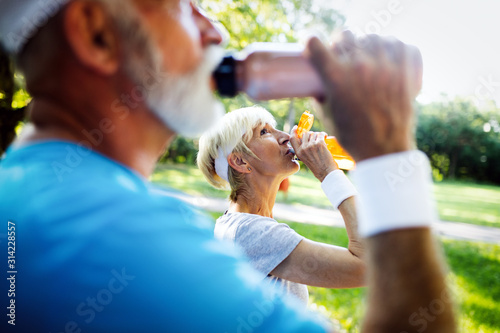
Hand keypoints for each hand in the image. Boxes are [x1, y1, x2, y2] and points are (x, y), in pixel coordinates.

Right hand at [290, 126, 337, 181]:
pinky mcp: (320, 144)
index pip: (292, 138)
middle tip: (315, 138)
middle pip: (305, 134)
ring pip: (313, 133)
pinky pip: (320, 134)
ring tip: (321, 140)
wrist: (326, 172)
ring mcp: (312, 145)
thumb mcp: (305, 159)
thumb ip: (303, 149)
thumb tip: (304, 138)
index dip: (293, 131)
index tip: (296, 127)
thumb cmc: (317, 167)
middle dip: (310, 134)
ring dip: (318, 135)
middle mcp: (304, 148)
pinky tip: (325, 137)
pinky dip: (323, 135)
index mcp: (299, 152)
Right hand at [306, 31, 422, 160]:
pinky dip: (394, 47)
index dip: (313, 44)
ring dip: (367, 43)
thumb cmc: (352, 136)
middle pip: (345, 35)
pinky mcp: (405, 70)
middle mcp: (359, 66)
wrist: (384, 150)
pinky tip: (389, 56)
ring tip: (368, 56)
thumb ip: (320, 95)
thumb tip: (318, 84)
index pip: (315, 43)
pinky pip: (399, 44)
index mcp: (335, 77)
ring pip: (372, 36)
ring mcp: (384, 66)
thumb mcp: (327, 115)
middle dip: (341, 43)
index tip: (316, 48)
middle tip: (344, 54)